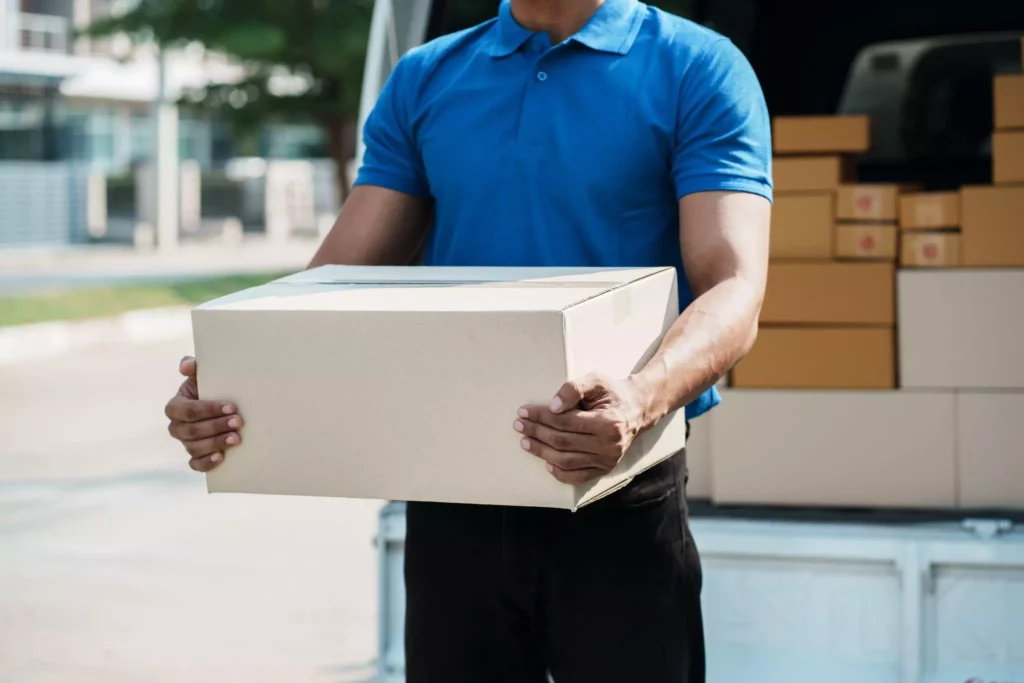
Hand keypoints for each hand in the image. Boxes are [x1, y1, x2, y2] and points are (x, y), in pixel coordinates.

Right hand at [165, 356, 241, 472]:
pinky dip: (206, 463)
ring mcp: (185, 443)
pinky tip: (221, 458)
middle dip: (216, 426)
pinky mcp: (195, 456)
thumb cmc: (212, 387)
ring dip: (216, 443)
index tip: (231, 406)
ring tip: (237, 438)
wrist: (222, 406)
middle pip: (192, 430)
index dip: (208, 409)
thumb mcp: (203, 375)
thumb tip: (187, 365)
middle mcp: (177, 427)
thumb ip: (193, 366)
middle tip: (238, 422)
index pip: (188, 410)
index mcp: (175, 406)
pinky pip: (195, 465)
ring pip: (194, 448)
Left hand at [514, 373, 652, 484]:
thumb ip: (574, 388)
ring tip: (525, 442)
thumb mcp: (596, 380)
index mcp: (609, 422)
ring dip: (542, 452)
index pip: (565, 422)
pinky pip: (577, 477)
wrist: (637, 409)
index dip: (541, 417)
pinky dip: (558, 472)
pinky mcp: (604, 469)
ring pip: (566, 461)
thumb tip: (553, 407)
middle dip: (536, 433)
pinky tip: (546, 461)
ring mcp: (608, 460)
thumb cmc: (613, 393)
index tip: (524, 411)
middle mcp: (610, 445)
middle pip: (563, 442)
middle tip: (519, 425)